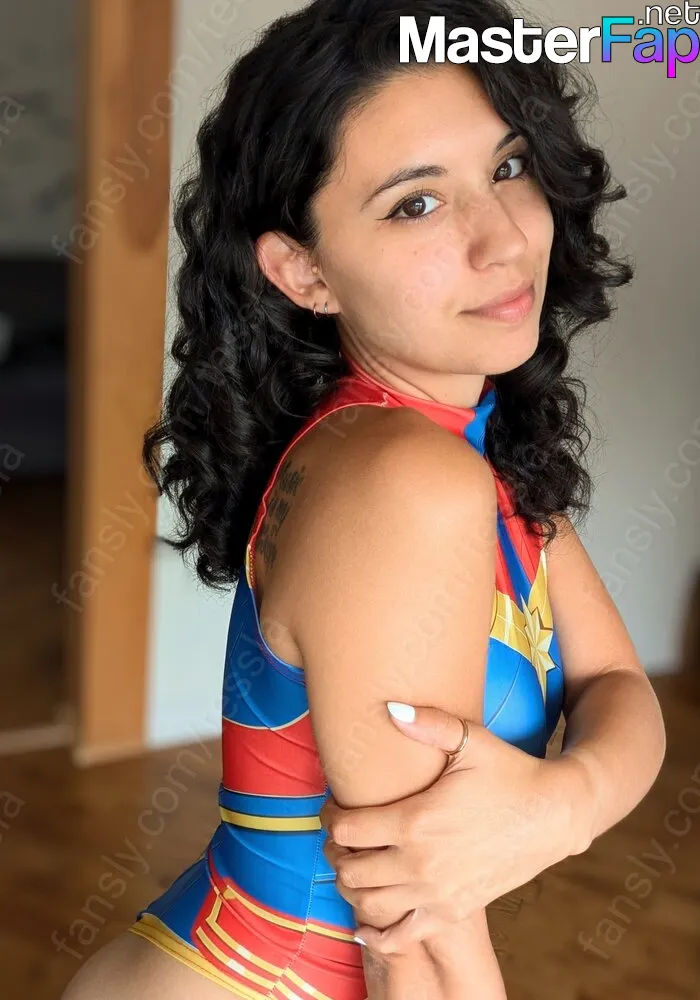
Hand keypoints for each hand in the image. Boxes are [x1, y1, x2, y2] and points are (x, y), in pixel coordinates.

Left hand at [320, 702, 587, 955]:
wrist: (554, 814)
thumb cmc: (510, 772)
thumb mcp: (471, 741)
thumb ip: (428, 724)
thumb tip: (390, 708)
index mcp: (417, 820)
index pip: (347, 828)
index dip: (331, 816)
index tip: (335, 806)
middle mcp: (421, 863)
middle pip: (350, 868)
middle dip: (336, 850)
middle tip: (341, 834)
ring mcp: (437, 893)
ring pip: (368, 903)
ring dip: (352, 885)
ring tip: (355, 863)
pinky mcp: (453, 910)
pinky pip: (402, 935)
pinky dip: (379, 931)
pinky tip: (367, 920)